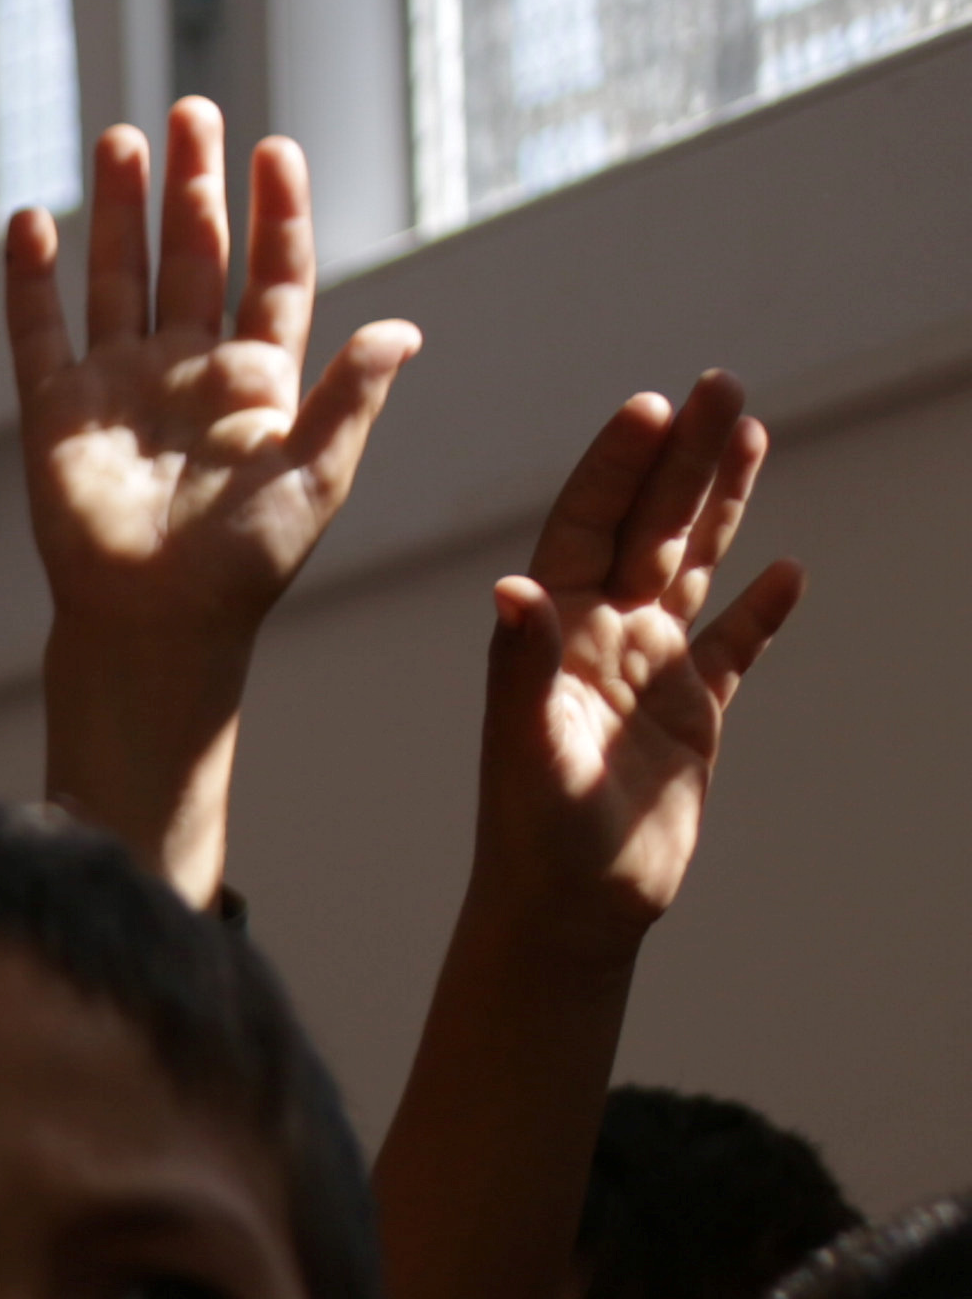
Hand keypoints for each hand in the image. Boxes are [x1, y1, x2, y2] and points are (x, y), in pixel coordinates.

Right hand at [9, 103, 420, 882]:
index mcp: (259, 380)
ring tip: (123, 136)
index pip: (273, 273)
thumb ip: (352, 397)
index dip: (276, 211)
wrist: (156, 626)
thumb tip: (402, 328)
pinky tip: (33, 221)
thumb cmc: (244, 567)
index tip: (275, 149)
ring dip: (121, 208)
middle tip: (193, 110)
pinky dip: (31, 279)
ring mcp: (118, 386)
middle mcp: (187, 370)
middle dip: (193, 182)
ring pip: (120, 275)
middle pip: (194, 255)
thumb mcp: (317, 476)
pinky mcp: (55, 414)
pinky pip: (39, 332)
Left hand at [475, 371, 805, 959]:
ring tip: (752, 431)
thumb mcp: (527, 750)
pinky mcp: (692, 714)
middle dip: (684, 457)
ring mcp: (647, 671)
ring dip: (722, 503)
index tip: (652, 407)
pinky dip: (760, 611)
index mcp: (552, 636)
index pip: (585, 529)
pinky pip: (734, 647)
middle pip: (649, 527)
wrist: (568, 914)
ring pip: (692, 565)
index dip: (617, 469)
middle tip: (724, 384)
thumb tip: (510, 588)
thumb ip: (521, 668)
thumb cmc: (534, 838)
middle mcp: (598, 639)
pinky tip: (788, 572)